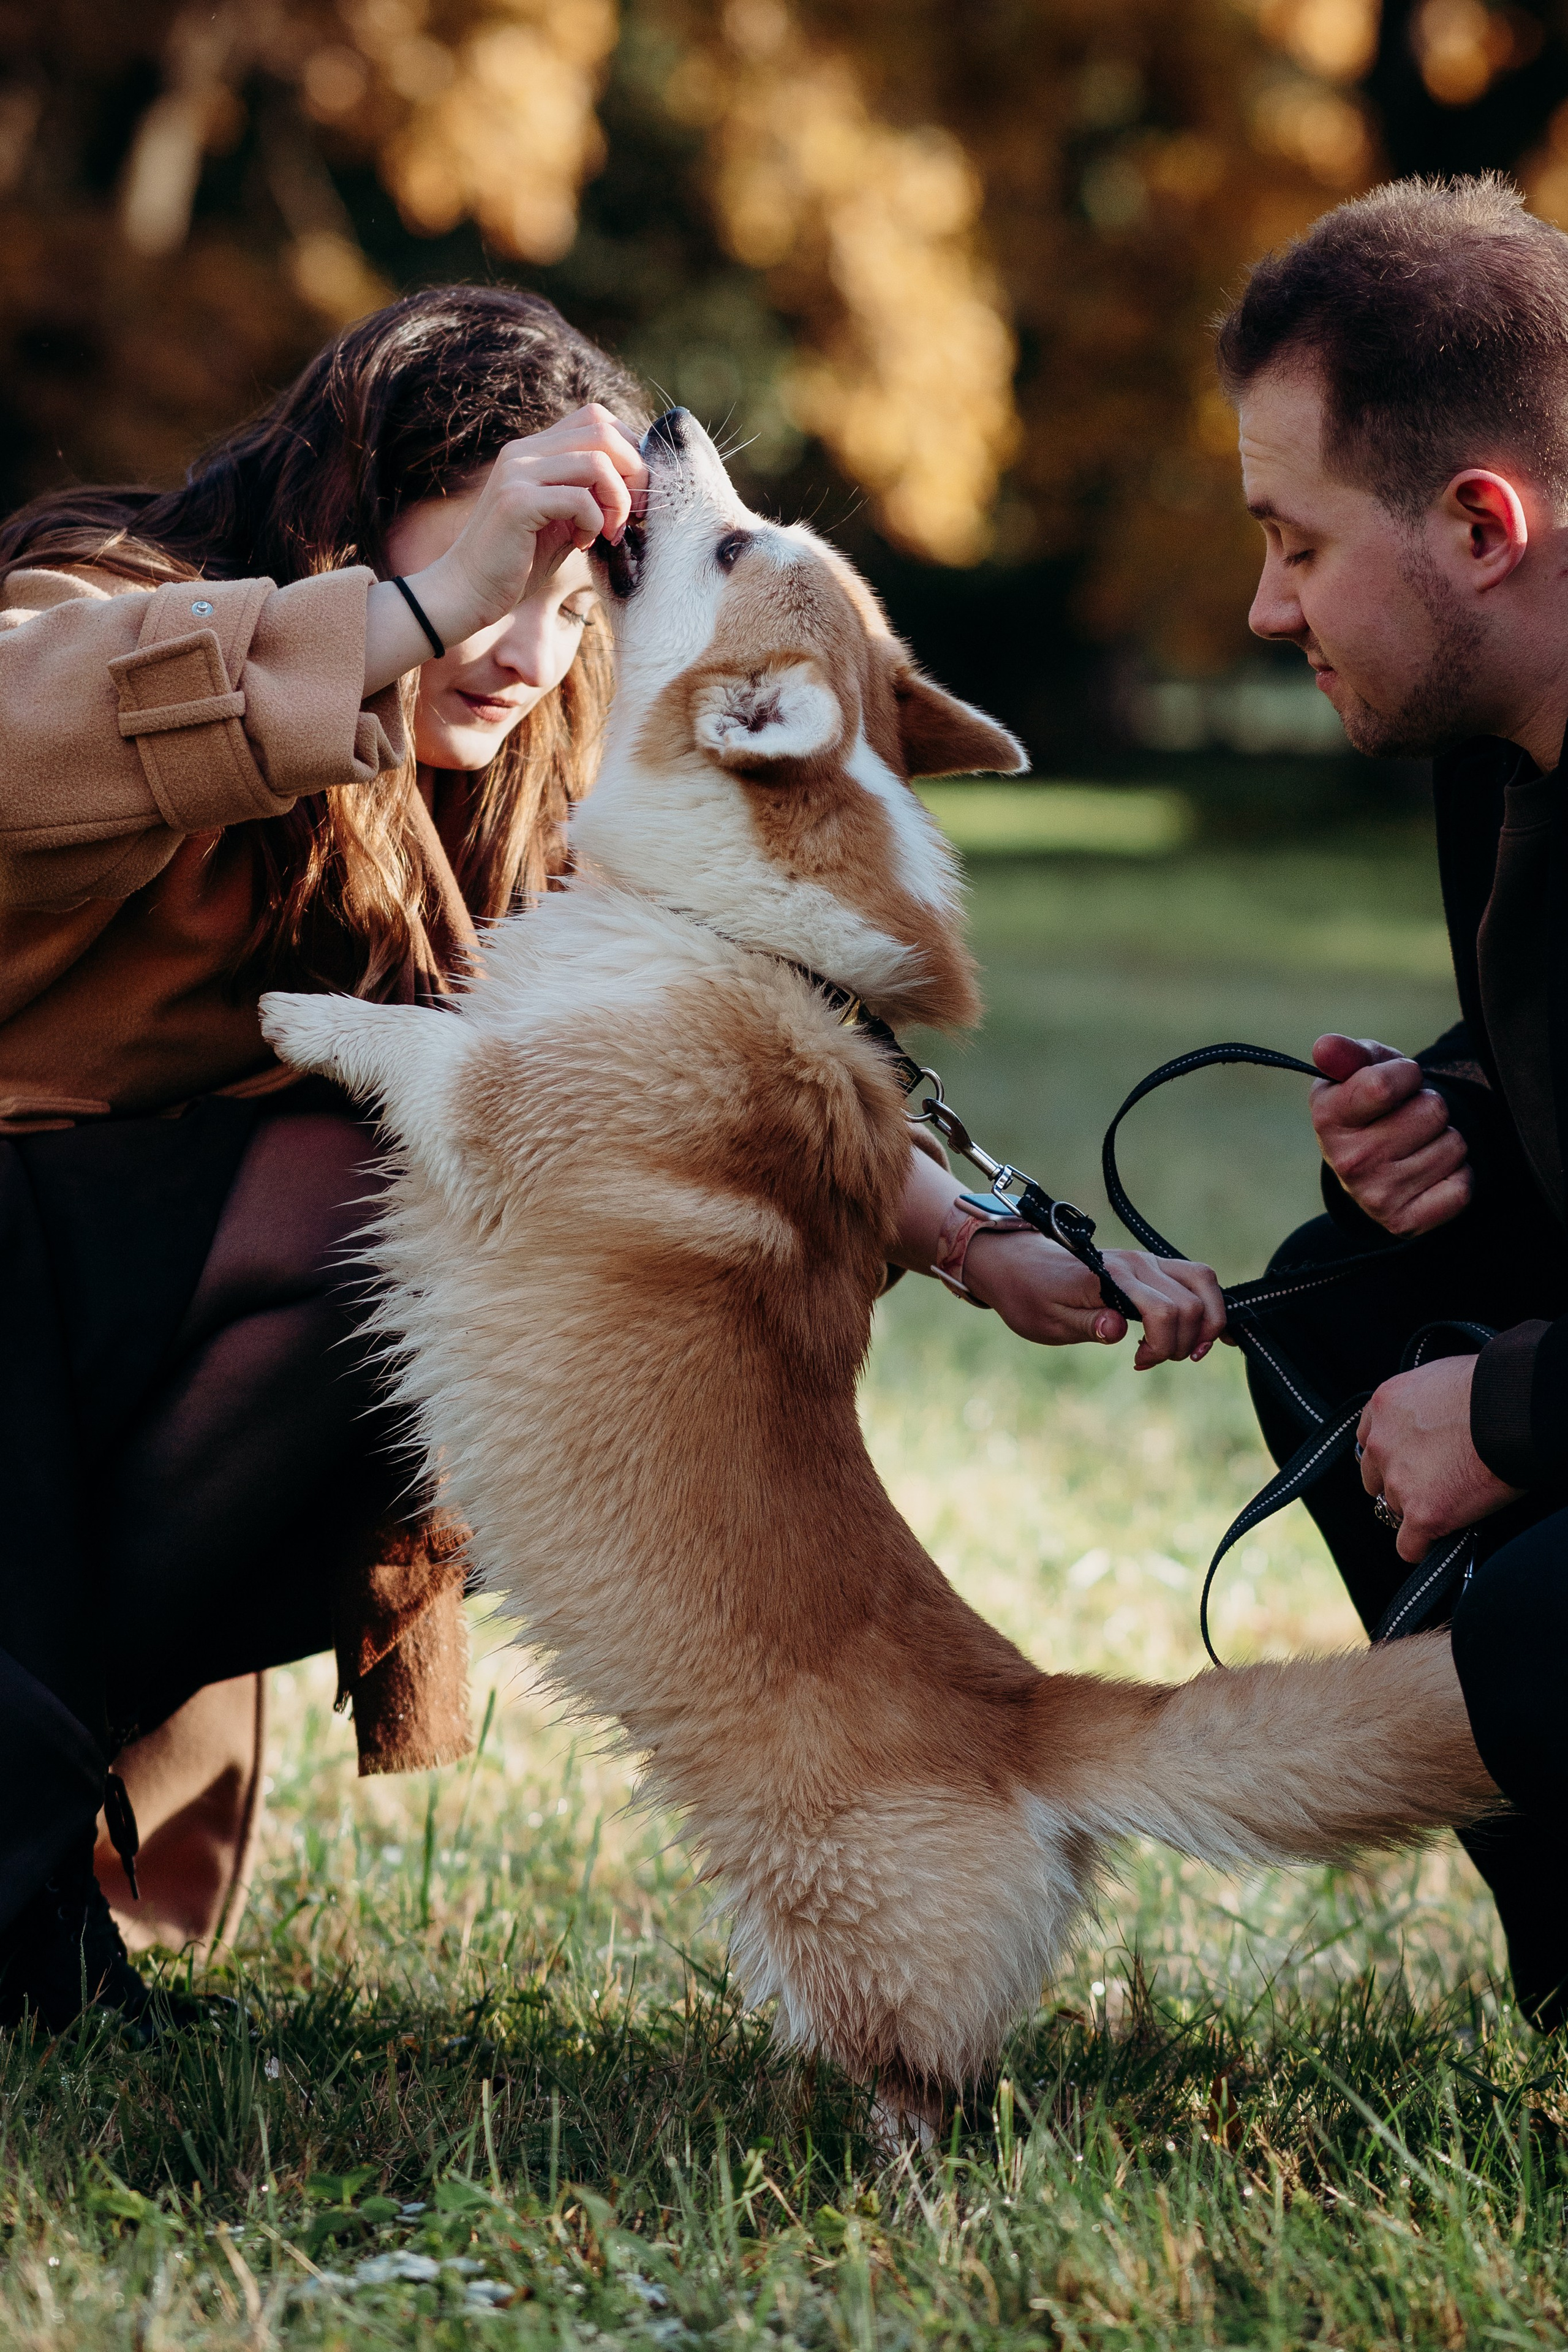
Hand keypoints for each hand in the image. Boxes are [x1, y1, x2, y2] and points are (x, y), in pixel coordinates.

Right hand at [363, 405, 646, 691]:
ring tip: (609, 532)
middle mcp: (524, 452)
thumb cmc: (516, 564)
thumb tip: (636, 486)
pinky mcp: (516, 502)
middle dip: (634, 472)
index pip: (596, 419)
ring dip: (618, 500)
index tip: (636, 493)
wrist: (465, 593)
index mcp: (535, 451)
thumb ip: (588, 496)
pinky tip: (582, 544)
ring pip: (597, 461)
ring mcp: (517, 473)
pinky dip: (593, 522)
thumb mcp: (561, 522)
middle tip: (635, 513)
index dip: (629, 450)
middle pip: (603, 430)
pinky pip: (579, 498)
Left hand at [967, 1231, 1227, 1364]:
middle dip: (1181, 1341)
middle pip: (1191, 1302)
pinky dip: (1211, 1305)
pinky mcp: (1153, 1267)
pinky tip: (1212, 1334)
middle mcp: (1137, 1262)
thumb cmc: (1032, 1296)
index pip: (1164, 1310)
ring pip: (1204, 1282)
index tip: (1138, 1363)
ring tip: (1182, 1351)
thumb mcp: (1049, 1321)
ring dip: (1206, 1323)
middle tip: (1149, 1359)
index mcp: (1112, 1276)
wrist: (1021, 1267)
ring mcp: (1148, 1261)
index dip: (1161, 1345)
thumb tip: (1116, 1329)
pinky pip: (1197, 1278)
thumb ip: (1087, 1324)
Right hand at [1310, 1033, 1470, 1234]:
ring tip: (1419, 1144)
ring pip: (1454, 1146)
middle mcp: (1348, 1161)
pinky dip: (1456, 1175)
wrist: (1370, 1168)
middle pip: (1432, 1111)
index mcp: (1328, 1119)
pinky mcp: (1405, 1223)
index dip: (1406, 1074)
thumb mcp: (1358, 1073)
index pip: (1383, 1086)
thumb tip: (1325, 1046)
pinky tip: (1431, 1173)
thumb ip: (1347, 1054)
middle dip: (1429, 1106)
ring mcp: (1376, 1196)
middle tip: (1408, 1118)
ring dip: (1444, 1139)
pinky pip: (1461, 1187)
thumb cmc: (1370, 1108)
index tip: (1399, 1082)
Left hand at [1356, 1355, 1519, 1562]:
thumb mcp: (1438, 1380)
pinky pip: (1409, 1546)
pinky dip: (1422, 1546)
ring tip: (1452, 1502)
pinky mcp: (1423, 1514)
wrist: (1511, 1411)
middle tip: (1435, 1482)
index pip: (1370, 1441)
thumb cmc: (1490, 1388)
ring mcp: (1398, 1481)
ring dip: (1418, 1510)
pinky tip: (1440, 1538)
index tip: (1415, 1460)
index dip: (1393, 1455)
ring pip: (1395, 1510)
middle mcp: (1380, 1444)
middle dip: (1400, 1483)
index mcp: (1383, 1406)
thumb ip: (1421, 1405)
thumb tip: (1431, 1421)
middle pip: (1376, 1479)